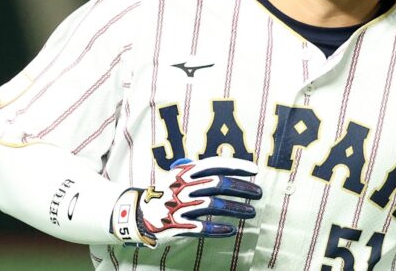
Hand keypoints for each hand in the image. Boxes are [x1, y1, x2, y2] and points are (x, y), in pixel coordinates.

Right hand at [111, 156, 261, 246]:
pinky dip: (219, 229)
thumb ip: (198, 170)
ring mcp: (179, 206)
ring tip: (251, 212)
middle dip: (243, 188)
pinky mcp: (176, 225)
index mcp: (185, 172)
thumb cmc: (164, 193)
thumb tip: (226, 165)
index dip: (237, 166)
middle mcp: (183, 187)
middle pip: (219, 184)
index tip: (255, 171)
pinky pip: (202, 227)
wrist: (136, 214)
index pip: (216, 164)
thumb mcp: (178, 175)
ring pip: (215, 205)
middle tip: (259, 194)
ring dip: (237, 209)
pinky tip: (232, 230)